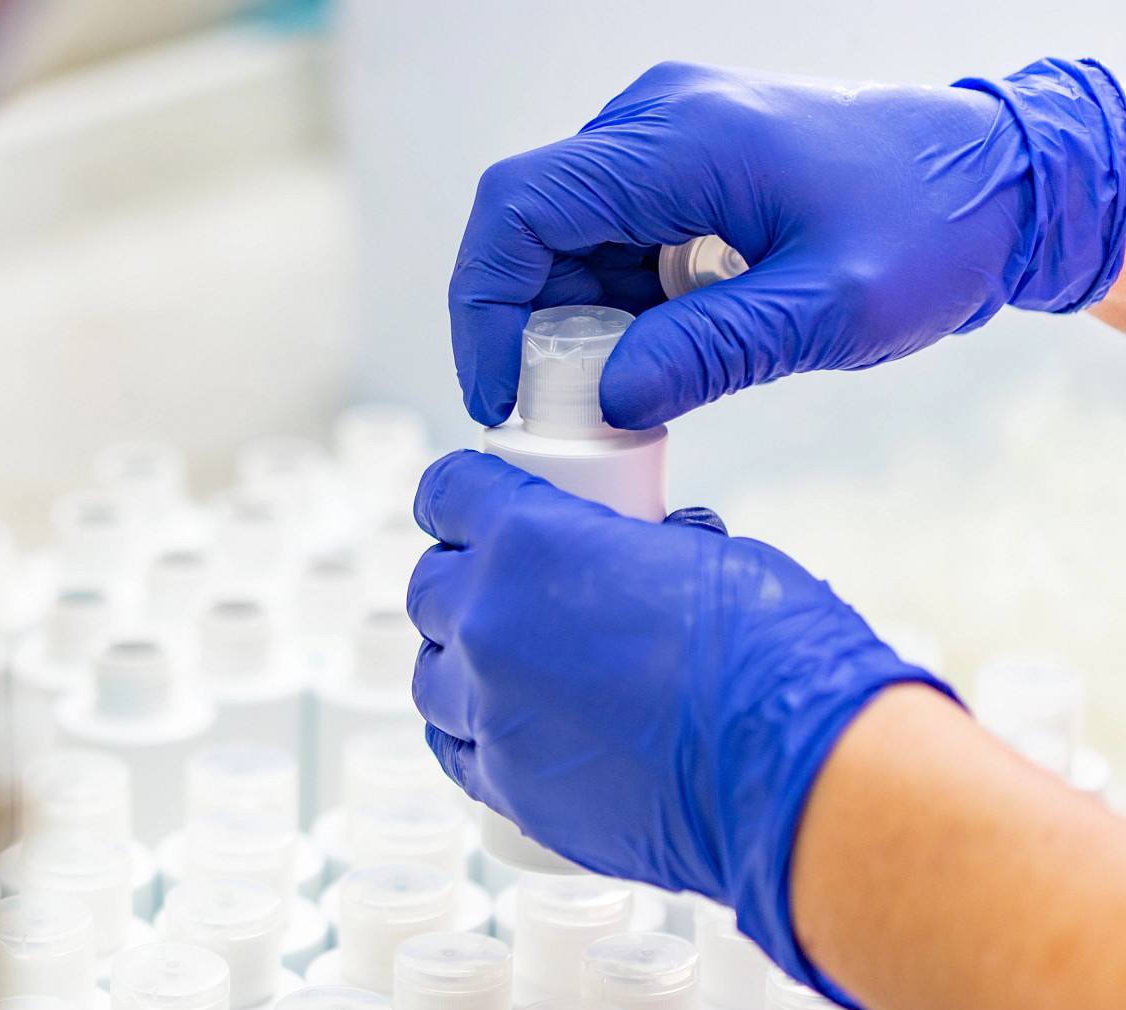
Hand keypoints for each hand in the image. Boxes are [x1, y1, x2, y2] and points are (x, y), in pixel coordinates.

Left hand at [407, 450, 946, 1002]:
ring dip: (458, 663)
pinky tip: (504, 730)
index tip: (469, 504)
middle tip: (509, 591)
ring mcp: (488, 710)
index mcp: (530, 541)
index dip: (458, 495)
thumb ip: (644, 548)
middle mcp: (487, 622)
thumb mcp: (710, 558)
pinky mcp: (506, 785)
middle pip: (429, 588)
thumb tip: (646, 547)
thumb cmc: (772, 656)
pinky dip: (472, 735)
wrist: (792, 776)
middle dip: (461, 581)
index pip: (448, 492)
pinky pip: (455, 750)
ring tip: (509, 667)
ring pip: (430, 675)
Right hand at [451, 58, 1125, 429]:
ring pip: (562, 242)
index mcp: (681, 138)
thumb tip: (607, 397)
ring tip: (624, 389)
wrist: (999, 182)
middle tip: (563, 411)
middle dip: (526, 328)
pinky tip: (653, 355)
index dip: (485, 306)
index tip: (504, 392)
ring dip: (571, 324)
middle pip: (529, 227)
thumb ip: (712, 353)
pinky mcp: (678, 170)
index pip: (520, 206)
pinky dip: (610, 309)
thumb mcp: (828, 310)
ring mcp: (664, 141)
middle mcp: (656, 122)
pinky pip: (607, 242)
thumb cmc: (932, 230)